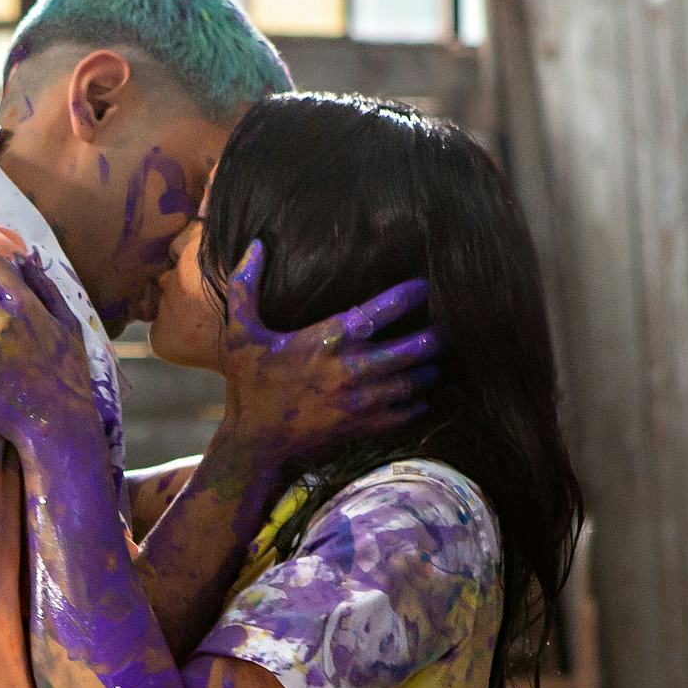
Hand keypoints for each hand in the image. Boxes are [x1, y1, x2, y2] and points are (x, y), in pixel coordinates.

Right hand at [213, 242, 437, 461]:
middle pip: (412, 348)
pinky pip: (405, 413)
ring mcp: (361, 401)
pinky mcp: (363, 426)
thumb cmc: (250, 384)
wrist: (254, 443)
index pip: (380, 311)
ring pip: (413, 381)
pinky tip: (424, 394)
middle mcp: (351, 369)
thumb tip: (256, 245)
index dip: (408, 295)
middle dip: (434, 336)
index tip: (424, 286)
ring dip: (429, 369)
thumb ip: (246, 287)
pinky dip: (419, 403)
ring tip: (437, 358)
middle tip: (446, 326)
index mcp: (328, 340)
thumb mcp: (240, 334)